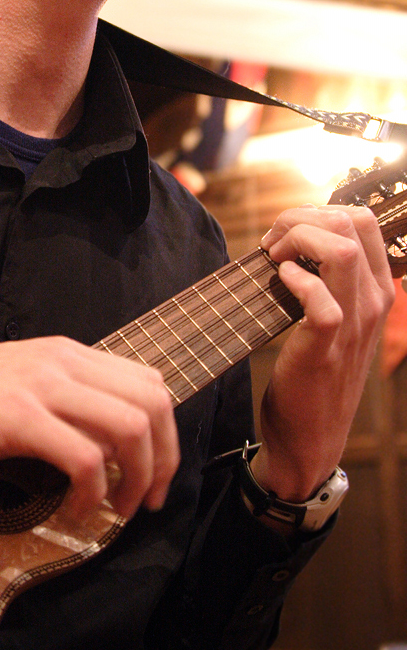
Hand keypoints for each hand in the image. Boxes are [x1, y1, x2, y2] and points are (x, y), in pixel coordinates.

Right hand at [0, 337, 179, 519]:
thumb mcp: (16, 383)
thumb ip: (60, 399)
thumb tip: (102, 442)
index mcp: (65, 352)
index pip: (148, 381)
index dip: (166, 433)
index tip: (154, 474)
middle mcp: (62, 360)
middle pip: (153, 402)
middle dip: (165, 460)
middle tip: (149, 501)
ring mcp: (40, 386)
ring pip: (130, 426)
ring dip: (138, 478)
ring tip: (118, 510)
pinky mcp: (16, 417)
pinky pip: (84, 458)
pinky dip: (93, 493)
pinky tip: (76, 511)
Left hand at [252, 204, 392, 503]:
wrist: (309, 436)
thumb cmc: (311, 372)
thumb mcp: (331, 318)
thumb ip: (325, 280)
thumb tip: (294, 238)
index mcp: (376, 290)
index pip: (363, 219)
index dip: (316, 212)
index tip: (285, 236)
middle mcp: (374, 302)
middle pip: (354, 222)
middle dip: (302, 218)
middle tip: (274, 244)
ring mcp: (354, 324)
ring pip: (342, 249)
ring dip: (297, 240)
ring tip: (275, 258)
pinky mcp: (326, 346)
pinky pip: (320, 298)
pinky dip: (294, 280)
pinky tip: (278, 282)